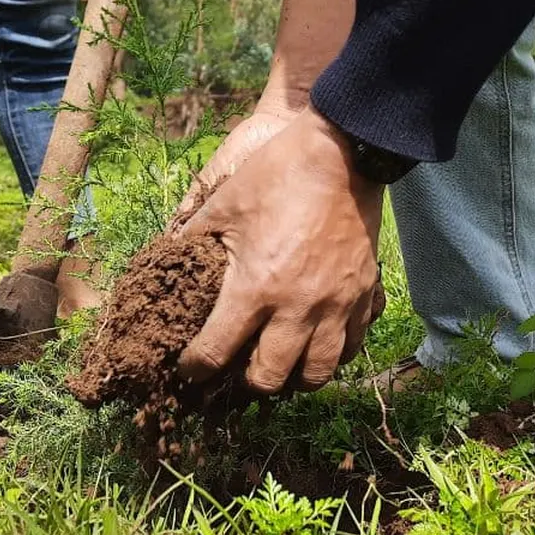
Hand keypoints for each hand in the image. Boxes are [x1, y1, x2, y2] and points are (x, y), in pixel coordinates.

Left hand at [179, 109, 383, 393]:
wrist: (344, 153)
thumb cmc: (277, 175)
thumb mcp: (223, 204)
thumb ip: (193, 238)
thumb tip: (170, 258)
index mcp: (254, 288)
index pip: (215, 353)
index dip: (195, 368)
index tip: (190, 368)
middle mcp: (296, 308)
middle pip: (268, 379)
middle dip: (246, 381)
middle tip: (238, 367)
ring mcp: (336, 305)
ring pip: (316, 374)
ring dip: (293, 377)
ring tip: (282, 363)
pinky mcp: (364, 295)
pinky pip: (351, 347)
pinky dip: (332, 355)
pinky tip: (318, 343)